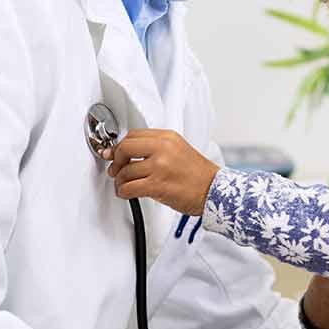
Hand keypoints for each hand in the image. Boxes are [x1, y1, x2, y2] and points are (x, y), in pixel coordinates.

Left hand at [104, 129, 218, 215]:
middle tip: (116, 168)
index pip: (133, 134)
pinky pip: (129, 187)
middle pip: (125, 147)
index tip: (115, 153)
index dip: (120, 145)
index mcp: (168, 137)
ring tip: (124, 184)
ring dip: (120, 180)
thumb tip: (128, 152)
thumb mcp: (178, 150)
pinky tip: (126, 193)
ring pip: (125, 171)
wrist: (214, 190)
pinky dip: (123, 192)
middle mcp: (163, 149)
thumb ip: (155, 148)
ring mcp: (160, 166)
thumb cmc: (197, 174)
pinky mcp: (158, 185)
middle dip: (116, 159)